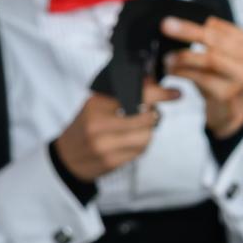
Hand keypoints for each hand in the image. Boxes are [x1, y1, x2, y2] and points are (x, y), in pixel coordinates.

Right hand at [54, 80, 181, 181]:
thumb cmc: (87, 125)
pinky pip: (140, 150)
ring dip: (147, 131)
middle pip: (146, 117)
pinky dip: (140, 145)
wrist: (67, 157)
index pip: (135, 95)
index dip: (159, 93)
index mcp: (96, 105)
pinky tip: (128, 142)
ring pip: (147, 135)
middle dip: (153, 113)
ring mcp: (104, 145)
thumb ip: (124, 91)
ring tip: (134, 129)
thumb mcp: (98, 103)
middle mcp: (98, 125)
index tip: (175, 93)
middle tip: (148, 112)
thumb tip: (152, 80)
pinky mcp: (111, 162)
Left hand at [162, 16, 242, 138]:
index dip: (194, 23)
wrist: (229, 109)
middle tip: (166, 26)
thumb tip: (178, 24)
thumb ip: (208, 39)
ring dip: (184, 56)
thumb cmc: (219, 77)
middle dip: (188, 32)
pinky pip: (201, 78)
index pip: (219, 28)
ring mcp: (240, 76)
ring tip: (166, 57)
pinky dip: (183, 72)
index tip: (172, 19)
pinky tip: (171, 70)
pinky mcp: (227, 92)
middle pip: (215, 40)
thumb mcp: (219, 55)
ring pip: (210, 59)